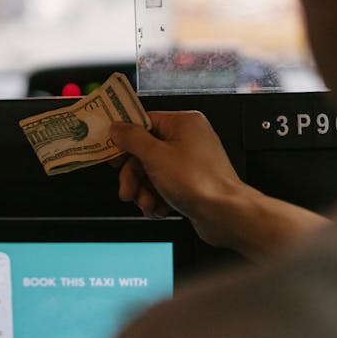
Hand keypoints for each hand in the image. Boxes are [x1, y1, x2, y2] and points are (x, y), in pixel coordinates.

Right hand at [110, 111, 328, 259]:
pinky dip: (158, 198)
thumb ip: (132, 139)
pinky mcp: (192, 182)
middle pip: (145, 152)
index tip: (112, 155)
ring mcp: (191, 162)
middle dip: (133, 176)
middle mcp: (189, 139)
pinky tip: (159, 209)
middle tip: (127, 190)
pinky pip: (165, 186)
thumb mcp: (155, 156)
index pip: (144, 123)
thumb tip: (117, 127)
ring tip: (146, 204)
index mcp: (183, 123)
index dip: (125, 141)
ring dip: (144, 191)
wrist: (225, 214)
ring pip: (153, 172)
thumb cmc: (198, 182)